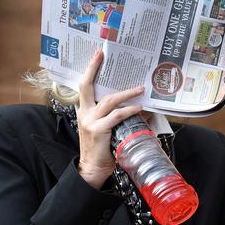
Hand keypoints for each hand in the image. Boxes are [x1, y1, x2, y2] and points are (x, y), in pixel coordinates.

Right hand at [77, 50, 144, 188]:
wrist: (92, 170)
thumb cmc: (101, 149)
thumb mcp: (104, 128)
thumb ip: (114, 116)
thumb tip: (138, 105)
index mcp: (84, 111)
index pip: (84, 86)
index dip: (89, 69)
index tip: (97, 54)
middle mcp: (84, 113)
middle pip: (88, 86)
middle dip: (94, 68)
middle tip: (103, 54)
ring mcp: (90, 121)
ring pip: (108, 100)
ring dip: (126, 94)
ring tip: (140, 89)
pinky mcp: (98, 130)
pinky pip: (116, 116)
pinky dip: (129, 110)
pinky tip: (139, 108)